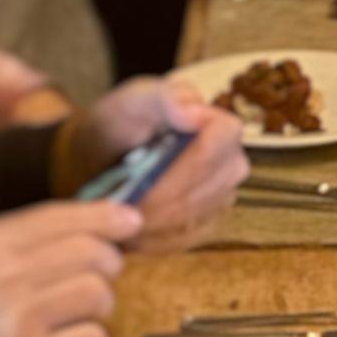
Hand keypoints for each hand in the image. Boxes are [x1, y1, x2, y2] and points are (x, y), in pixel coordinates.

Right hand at [0, 201, 139, 336]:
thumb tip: (60, 245)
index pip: (59, 218)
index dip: (103, 217)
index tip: (128, 220)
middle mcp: (2, 277)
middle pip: (91, 254)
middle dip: (106, 265)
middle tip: (99, 279)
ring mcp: (21, 322)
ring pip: (99, 296)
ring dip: (97, 308)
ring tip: (75, 319)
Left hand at [57, 77, 247, 252]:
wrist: (104, 156)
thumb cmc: (121, 122)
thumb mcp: (133, 101)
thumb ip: (164, 97)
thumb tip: (196, 112)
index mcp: (221, 126)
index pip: (223, 142)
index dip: (190, 162)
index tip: (149, 175)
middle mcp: (232, 164)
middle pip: (210, 186)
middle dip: (166, 198)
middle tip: (125, 205)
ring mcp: (222, 197)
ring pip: (197, 217)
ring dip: (156, 221)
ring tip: (121, 216)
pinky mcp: (207, 225)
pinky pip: (188, 240)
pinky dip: (155, 239)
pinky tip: (130, 231)